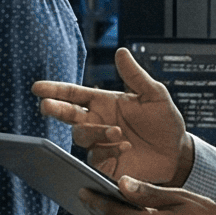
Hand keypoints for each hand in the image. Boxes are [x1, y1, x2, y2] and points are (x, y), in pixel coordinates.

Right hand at [33, 47, 192, 185]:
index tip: (38, 88)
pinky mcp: (105, 163)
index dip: (55, 90)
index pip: (74, 94)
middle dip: (55, 109)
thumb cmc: (164, 122)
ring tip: (117, 131)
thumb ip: (135, 76)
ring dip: (95, 131)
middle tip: (46, 106)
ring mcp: (99, 143)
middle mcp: (97, 122)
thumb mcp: (155, 95)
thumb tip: (120, 51)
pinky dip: (108, 149)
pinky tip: (125, 146)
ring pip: (81, 136)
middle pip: (67, 114)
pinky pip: (95, 156)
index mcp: (103, 103)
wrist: (177, 153)